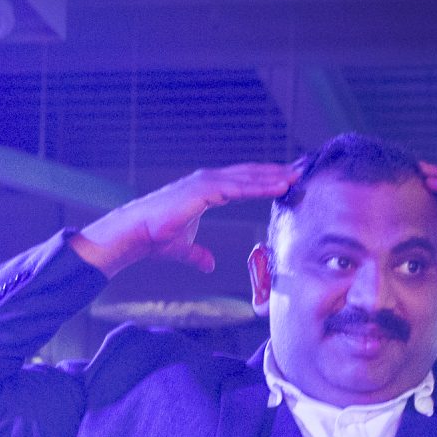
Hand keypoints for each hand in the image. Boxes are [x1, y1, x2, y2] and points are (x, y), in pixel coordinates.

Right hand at [72, 163, 301, 277]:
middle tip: (302, 171)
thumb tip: (209, 265)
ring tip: (297, 177)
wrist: (134, 235)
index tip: (286, 180)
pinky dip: (261, 186)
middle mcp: (206, 180)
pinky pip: (239, 187)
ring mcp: (205, 182)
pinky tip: (279, 187)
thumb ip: (198, 254)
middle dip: (275, 173)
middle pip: (249, 174)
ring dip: (274, 177)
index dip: (264, 180)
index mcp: (204, 189)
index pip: (241, 181)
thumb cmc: (153, 238)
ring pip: (248, 177)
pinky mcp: (203, 190)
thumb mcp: (183, 247)